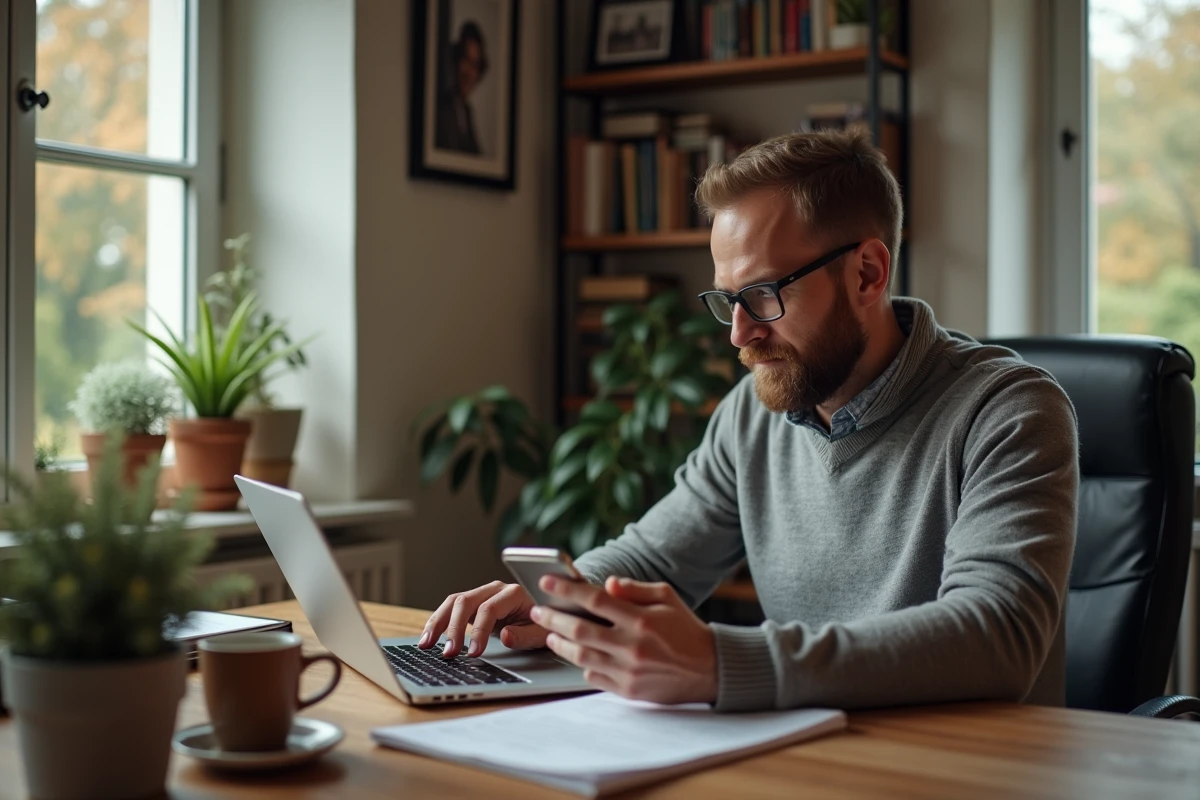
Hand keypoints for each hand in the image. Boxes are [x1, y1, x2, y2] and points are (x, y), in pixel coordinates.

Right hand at [419, 581, 547, 657]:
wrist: (547, 613)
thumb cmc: (544, 624)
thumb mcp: (542, 634)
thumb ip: (525, 636)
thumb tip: (505, 637)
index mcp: (513, 593)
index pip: (489, 609)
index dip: (479, 631)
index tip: (474, 653)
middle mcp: (495, 589)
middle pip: (466, 602)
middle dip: (454, 628)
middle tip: (449, 653)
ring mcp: (482, 594)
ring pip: (454, 602)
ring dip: (438, 623)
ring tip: (426, 645)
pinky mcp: (473, 604)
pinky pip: (451, 608)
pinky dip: (437, 622)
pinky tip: (428, 638)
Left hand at [531, 575, 717, 704]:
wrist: (710, 669)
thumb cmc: (685, 628)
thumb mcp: (667, 597)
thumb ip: (635, 589)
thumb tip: (607, 584)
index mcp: (641, 619)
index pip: (595, 599)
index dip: (567, 589)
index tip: (546, 581)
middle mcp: (632, 645)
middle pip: (579, 629)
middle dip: (552, 617)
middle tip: (537, 610)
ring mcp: (628, 670)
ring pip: (581, 655)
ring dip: (560, 643)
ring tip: (550, 633)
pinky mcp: (628, 690)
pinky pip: (594, 676)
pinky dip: (582, 665)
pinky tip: (577, 654)